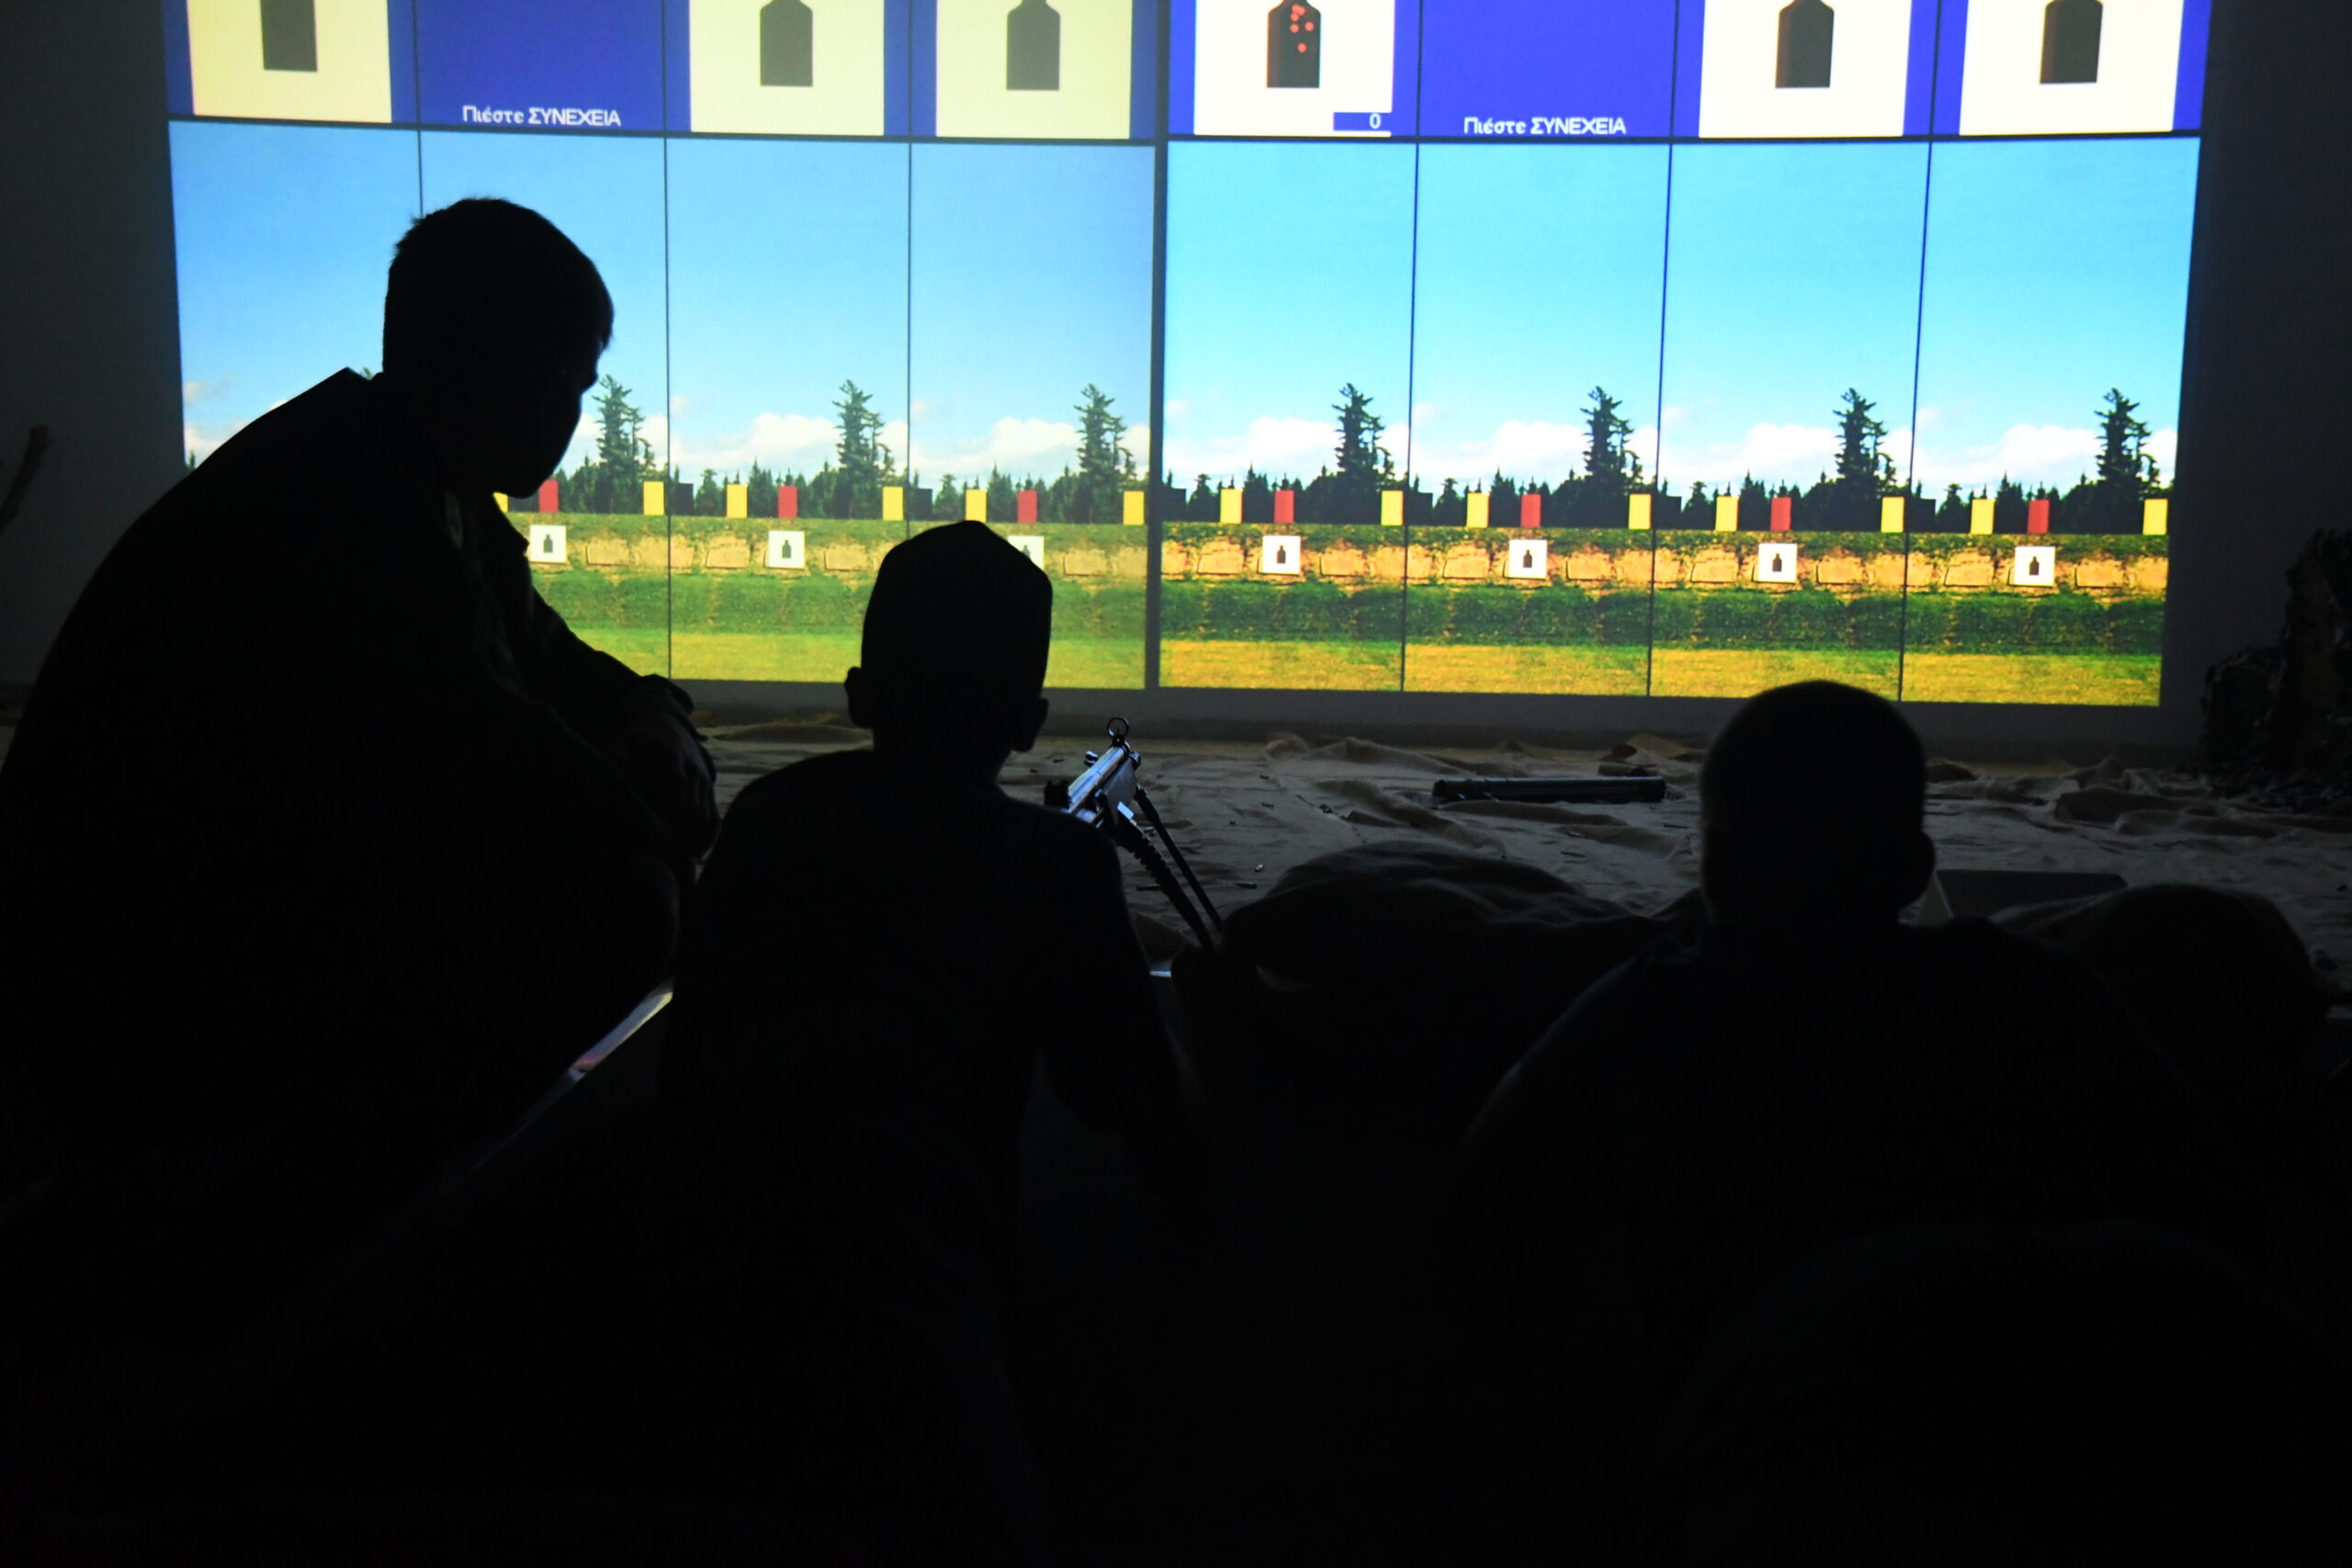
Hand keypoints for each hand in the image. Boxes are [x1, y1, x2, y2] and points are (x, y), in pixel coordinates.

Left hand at [609, 721, 717, 859]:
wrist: (669, 729)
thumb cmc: (642, 740)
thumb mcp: (627, 742)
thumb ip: (620, 755)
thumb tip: (618, 766)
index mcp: (674, 756)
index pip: (679, 785)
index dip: (673, 810)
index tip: (660, 831)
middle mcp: (694, 771)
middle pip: (693, 807)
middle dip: (680, 833)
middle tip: (663, 854)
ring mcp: (705, 783)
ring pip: (705, 816)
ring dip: (692, 839)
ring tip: (676, 859)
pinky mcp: (710, 792)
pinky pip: (714, 818)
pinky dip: (708, 838)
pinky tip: (695, 854)